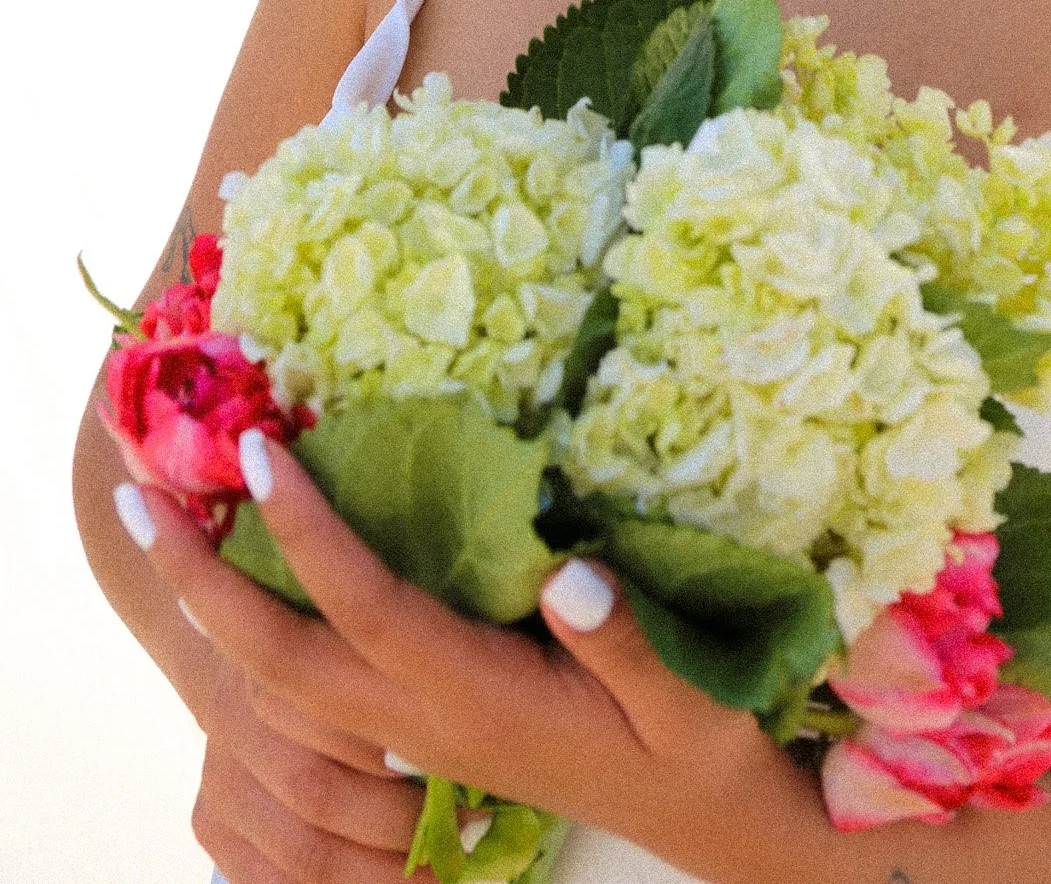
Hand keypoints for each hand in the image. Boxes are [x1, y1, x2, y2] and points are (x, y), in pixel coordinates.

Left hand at [114, 434, 838, 883]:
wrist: (690, 818)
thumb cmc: (689, 748)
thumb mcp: (683, 702)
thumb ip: (624, 645)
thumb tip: (572, 576)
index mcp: (475, 701)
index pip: (367, 609)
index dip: (310, 533)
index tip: (261, 454)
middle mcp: (419, 721)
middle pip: (280, 659)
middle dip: (201, 583)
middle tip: (140, 500)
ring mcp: (409, 731)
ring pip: (280, 677)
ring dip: (213, 604)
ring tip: (170, 526)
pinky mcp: (416, 727)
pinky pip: (307, 683)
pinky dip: (256, 626)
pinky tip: (248, 575)